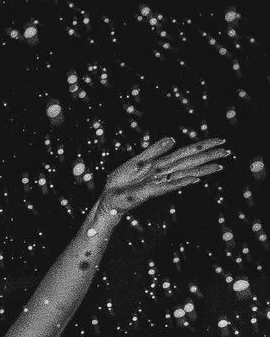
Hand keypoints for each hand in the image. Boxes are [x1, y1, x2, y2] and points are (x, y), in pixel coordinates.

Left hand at [96, 137, 226, 215]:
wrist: (107, 198)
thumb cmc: (122, 181)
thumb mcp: (137, 161)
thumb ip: (154, 150)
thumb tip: (173, 138)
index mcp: (161, 164)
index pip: (186, 152)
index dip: (203, 146)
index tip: (220, 140)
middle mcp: (163, 173)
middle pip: (190, 162)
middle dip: (209, 157)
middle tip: (228, 152)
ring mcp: (158, 182)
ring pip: (184, 174)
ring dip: (202, 170)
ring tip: (219, 166)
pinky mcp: (149, 192)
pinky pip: (168, 186)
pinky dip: (180, 182)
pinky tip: (193, 179)